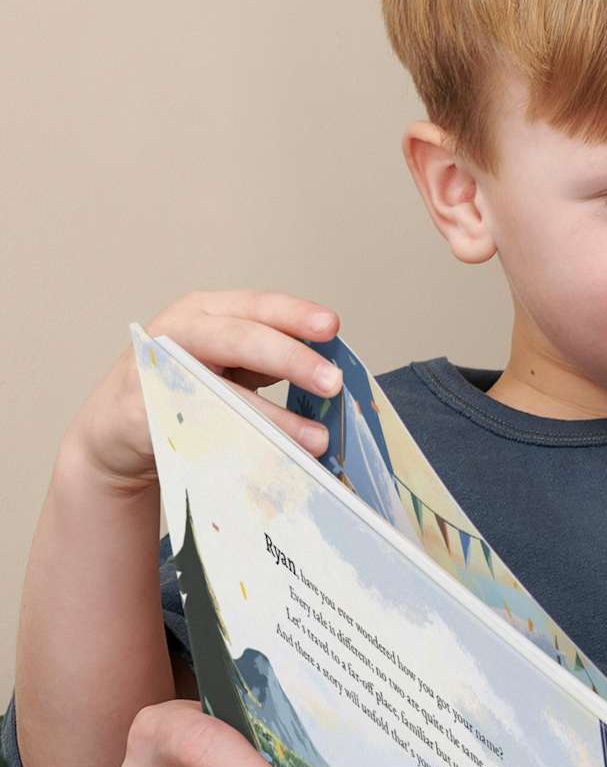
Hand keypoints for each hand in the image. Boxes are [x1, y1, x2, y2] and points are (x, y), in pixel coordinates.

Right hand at [71, 290, 342, 489]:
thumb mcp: (226, 363)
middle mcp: (179, 330)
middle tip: (333, 383)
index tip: (332, 328)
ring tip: (315, 439)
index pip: (258, 306)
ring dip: (273, 417)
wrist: (114, 432)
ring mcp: (155, 368)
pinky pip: (198, 428)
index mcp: (207, 312)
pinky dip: (238, 445)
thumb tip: (330, 376)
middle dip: (291, 360)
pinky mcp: (142, 410)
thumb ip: (268, 360)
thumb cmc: (183, 390)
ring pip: (222, 388)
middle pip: (241, 339)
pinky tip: (270, 460)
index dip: (295, 315)